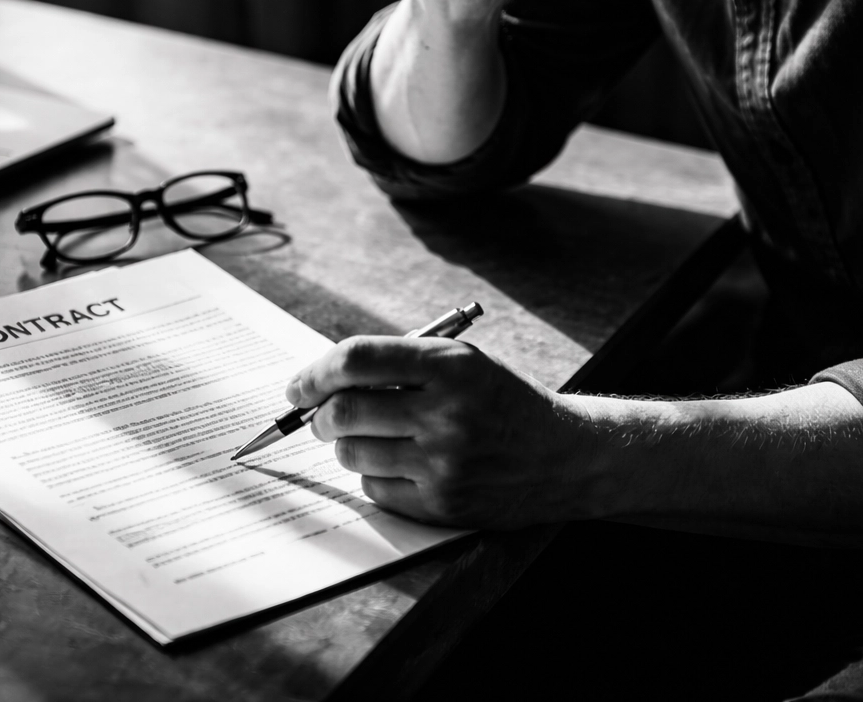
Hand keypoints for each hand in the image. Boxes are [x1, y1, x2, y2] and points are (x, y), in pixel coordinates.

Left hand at [286, 335, 588, 528]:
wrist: (563, 456)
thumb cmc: (500, 401)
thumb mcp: (463, 362)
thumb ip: (399, 364)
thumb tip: (321, 381)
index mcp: (450, 365)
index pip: (357, 359)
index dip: (316, 373)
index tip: (300, 386)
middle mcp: (447, 412)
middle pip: (344, 411)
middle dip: (319, 415)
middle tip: (321, 417)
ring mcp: (445, 462)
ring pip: (352, 452)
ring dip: (347, 445)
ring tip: (371, 438)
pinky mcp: (443, 503)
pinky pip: (374, 488)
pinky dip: (373, 475)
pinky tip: (399, 465)